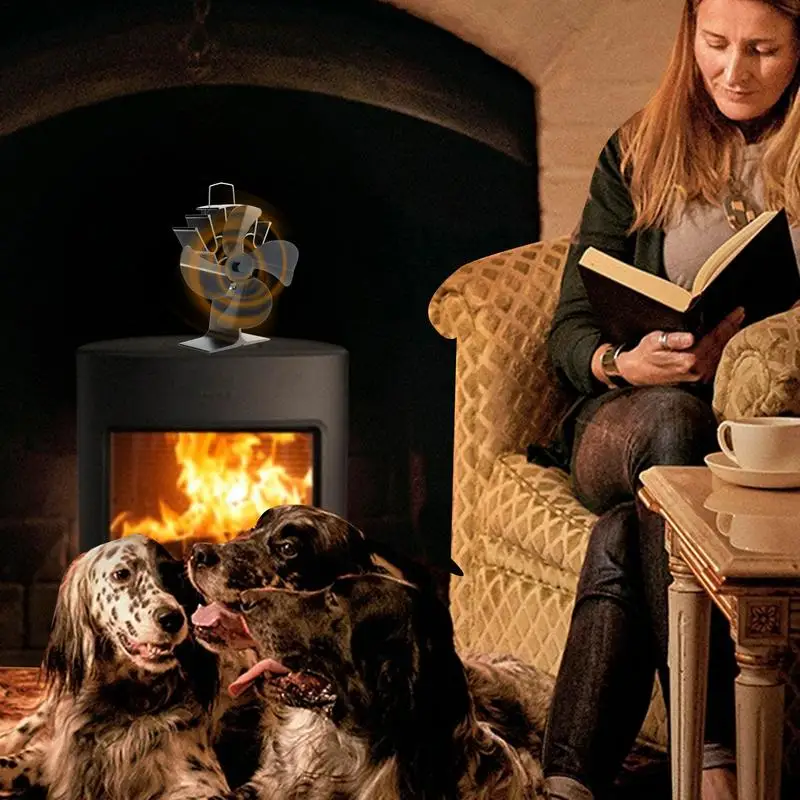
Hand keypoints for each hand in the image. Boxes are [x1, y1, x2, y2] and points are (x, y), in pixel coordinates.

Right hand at [615, 307, 744, 385]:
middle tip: (741, 315)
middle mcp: (697, 370)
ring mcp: (698, 376)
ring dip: (730, 339)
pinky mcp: (697, 378)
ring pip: (721, 354)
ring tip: (736, 326)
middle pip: (721, 346)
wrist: (636, 372)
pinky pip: (716, 362)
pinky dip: (723, 350)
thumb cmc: (644, 355)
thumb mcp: (654, 342)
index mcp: (689, 360)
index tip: (737, 312)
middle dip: (732, 329)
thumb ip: (673, 340)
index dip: (727, 323)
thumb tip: (689, 338)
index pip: (714, 337)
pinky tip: (725, 343)